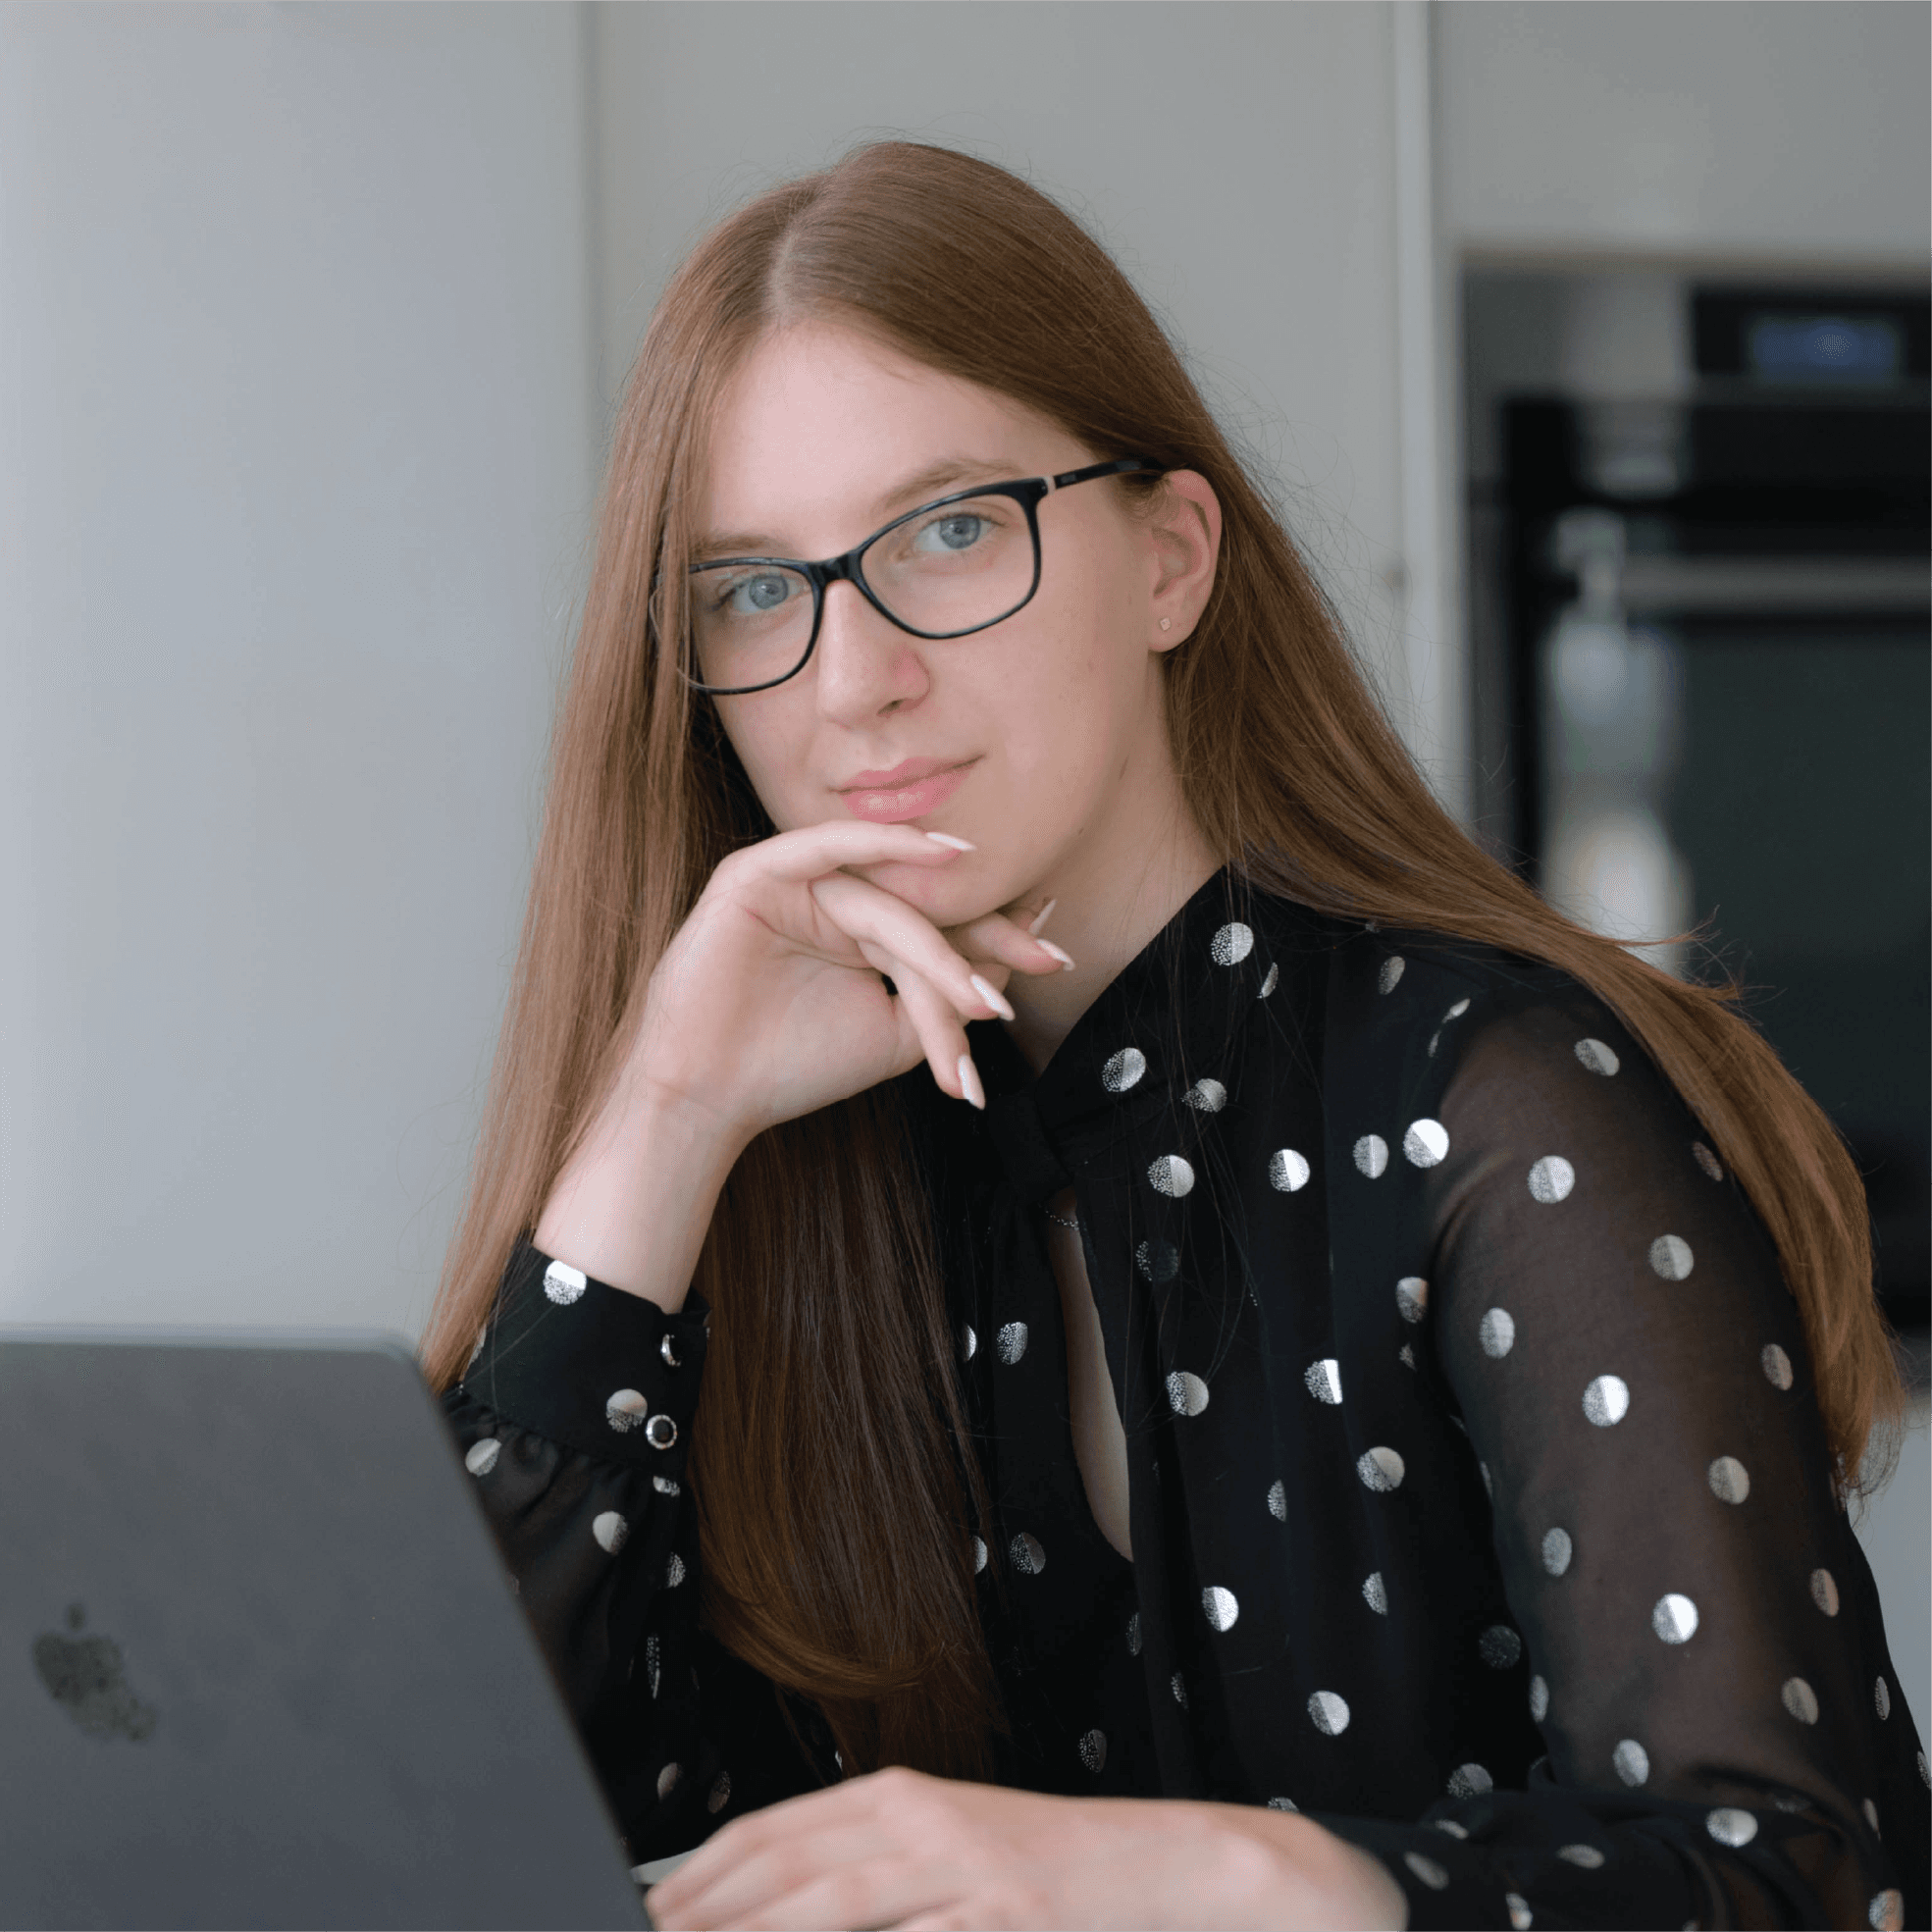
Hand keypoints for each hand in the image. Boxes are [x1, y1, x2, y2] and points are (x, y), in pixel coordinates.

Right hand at [633, 820, 1065, 1145]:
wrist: (710, 1098)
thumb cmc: (794, 1067)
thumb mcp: (895, 1032)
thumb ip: (950, 993)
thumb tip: (1022, 954)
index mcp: (860, 930)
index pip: (938, 923)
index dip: (997, 937)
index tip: (1057, 958)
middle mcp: (832, 898)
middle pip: (922, 908)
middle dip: (985, 941)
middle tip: (1041, 966)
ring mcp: (794, 881)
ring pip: (886, 902)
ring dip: (938, 951)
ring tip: (981, 998)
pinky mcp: (757, 872)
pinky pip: (829, 847)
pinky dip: (883, 845)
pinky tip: (940, 852)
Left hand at [646, 1768, 1408, 1930]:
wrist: (1169, 1865)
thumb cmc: (1052, 1868)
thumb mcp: (950, 1852)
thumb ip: (871, 1872)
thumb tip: (788, 1899)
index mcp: (898, 1794)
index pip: (771, 1829)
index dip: (698, 1872)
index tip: (648, 1908)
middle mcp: (918, 1817)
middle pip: (784, 1865)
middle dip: (703, 1909)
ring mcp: (959, 1865)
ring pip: (831, 1903)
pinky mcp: (1000, 1911)